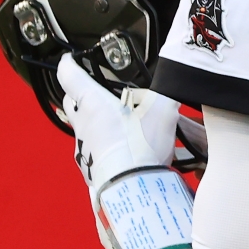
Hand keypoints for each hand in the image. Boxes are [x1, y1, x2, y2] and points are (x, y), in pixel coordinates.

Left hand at [57, 55, 178, 191]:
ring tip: (116, 123)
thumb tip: (179, 78)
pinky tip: (121, 148)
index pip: (69, 75)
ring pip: (82, 126)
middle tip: (96, 91)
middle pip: (71, 102)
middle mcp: (82, 123)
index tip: (70, 59)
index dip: (69, 64)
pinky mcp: (88, 167)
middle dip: (79, 94)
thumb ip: (168, 91)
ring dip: (93, 121)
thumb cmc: (140, 147)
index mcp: (93, 102)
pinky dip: (101, 144)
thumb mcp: (163, 110)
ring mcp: (82, 147)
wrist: (132, 188)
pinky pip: (90, 149)